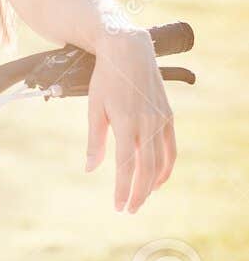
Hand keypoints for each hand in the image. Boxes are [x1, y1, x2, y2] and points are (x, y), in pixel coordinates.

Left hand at [85, 28, 176, 211]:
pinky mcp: (168, 116)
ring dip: (152, 184)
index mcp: (125, 123)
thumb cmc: (105, 79)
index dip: (123, 190)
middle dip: (138, 193)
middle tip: (129, 210)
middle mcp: (147, 123)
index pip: (126, 166)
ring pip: (161, 161)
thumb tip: (90, 169)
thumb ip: (95, 141)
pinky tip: (157, 179)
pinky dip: (166, 166)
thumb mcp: (94, 107)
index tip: (118, 207)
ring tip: (142, 198)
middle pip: (146, 169)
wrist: (128, 50)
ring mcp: (160, 120)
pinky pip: (170, 148)